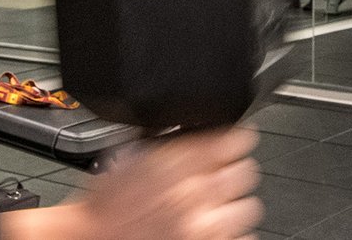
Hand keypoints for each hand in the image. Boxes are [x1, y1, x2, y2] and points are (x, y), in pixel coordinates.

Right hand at [4, 128, 261, 239]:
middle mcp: (195, 196)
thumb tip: (191, 123)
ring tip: (210, 207)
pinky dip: (228, 234)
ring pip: (248, 207)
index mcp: (176, 163)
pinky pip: (243, 238)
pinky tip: (206, 229)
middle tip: (216, 177)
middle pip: (246, 171)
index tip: (234, 140)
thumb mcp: (131, 154)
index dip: (234, 138)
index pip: (234, 138)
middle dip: (231, 172)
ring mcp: (205, 229)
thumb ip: (166, 140)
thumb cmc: (103, 208)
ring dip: (230, 206)